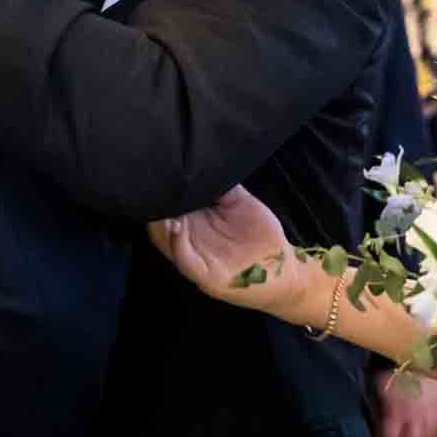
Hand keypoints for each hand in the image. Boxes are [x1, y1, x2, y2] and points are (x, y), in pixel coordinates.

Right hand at [146, 186, 321, 322]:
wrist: (283, 268)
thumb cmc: (260, 234)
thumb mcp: (240, 203)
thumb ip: (222, 185)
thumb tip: (205, 159)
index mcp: (194, 224)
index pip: (167, 206)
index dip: (161, 191)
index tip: (159, 172)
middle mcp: (189, 241)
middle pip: (159, 222)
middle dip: (155, 204)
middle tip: (153, 185)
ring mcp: (195, 259)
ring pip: (165, 241)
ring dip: (159, 224)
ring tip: (160, 205)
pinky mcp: (205, 277)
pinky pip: (185, 261)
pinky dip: (176, 245)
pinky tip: (174, 227)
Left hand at [375, 370, 436, 436]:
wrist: (417, 348)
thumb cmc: (392, 364)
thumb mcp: (378, 385)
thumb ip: (380, 407)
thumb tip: (376, 420)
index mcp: (397, 412)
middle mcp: (415, 415)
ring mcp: (430, 409)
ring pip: (426, 435)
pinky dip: (430, 427)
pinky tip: (424, 425)